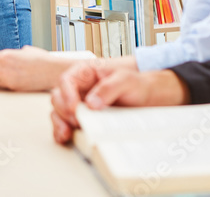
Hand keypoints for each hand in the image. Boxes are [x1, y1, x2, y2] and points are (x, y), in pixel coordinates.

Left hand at [0, 47, 76, 91]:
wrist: (51, 71)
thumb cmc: (41, 59)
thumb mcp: (27, 50)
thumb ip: (16, 54)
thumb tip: (14, 56)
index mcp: (6, 55)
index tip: (2, 63)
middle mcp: (4, 67)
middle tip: (4, 72)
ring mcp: (8, 79)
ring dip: (3, 80)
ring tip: (13, 77)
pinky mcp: (14, 88)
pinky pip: (7, 87)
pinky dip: (10, 85)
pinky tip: (19, 81)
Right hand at [50, 62, 187, 143]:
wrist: (151, 98)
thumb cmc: (138, 84)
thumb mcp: (126, 80)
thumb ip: (108, 88)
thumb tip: (90, 102)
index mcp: (86, 73)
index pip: (66, 80)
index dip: (66, 94)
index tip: (74, 107)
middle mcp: (80, 88)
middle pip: (58, 97)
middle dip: (63, 110)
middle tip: (76, 120)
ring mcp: (81, 104)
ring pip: (59, 112)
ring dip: (59, 122)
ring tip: (66, 133)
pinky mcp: (85, 118)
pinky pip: (68, 124)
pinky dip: (63, 130)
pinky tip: (66, 136)